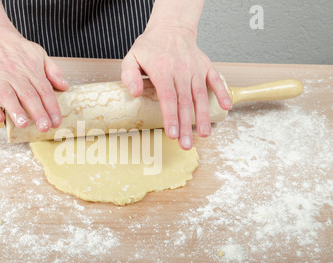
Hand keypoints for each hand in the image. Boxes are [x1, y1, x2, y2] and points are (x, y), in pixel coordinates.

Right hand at [0, 26, 68, 129]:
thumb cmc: (16, 49)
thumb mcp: (39, 53)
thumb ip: (53, 70)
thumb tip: (65, 86)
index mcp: (31, 70)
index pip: (44, 91)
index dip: (51, 108)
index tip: (56, 122)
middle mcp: (15, 75)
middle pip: (28, 96)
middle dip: (38, 113)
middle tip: (44, 127)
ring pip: (8, 96)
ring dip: (16, 111)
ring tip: (24, 124)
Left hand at [121, 25, 231, 149]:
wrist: (170, 27)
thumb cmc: (150, 46)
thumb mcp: (131, 57)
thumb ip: (129, 75)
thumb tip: (134, 93)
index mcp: (162, 70)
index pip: (168, 97)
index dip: (171, 117)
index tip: (172, 133)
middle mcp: (181, 70)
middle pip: (184, 102)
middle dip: (186, 125)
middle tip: (186, 144)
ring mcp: (195, 69)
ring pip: (200, 96)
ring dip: (203, 116)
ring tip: (204, 134)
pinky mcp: (205, 66)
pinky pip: (215, 80)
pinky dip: (222, 93)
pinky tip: (225, 108)